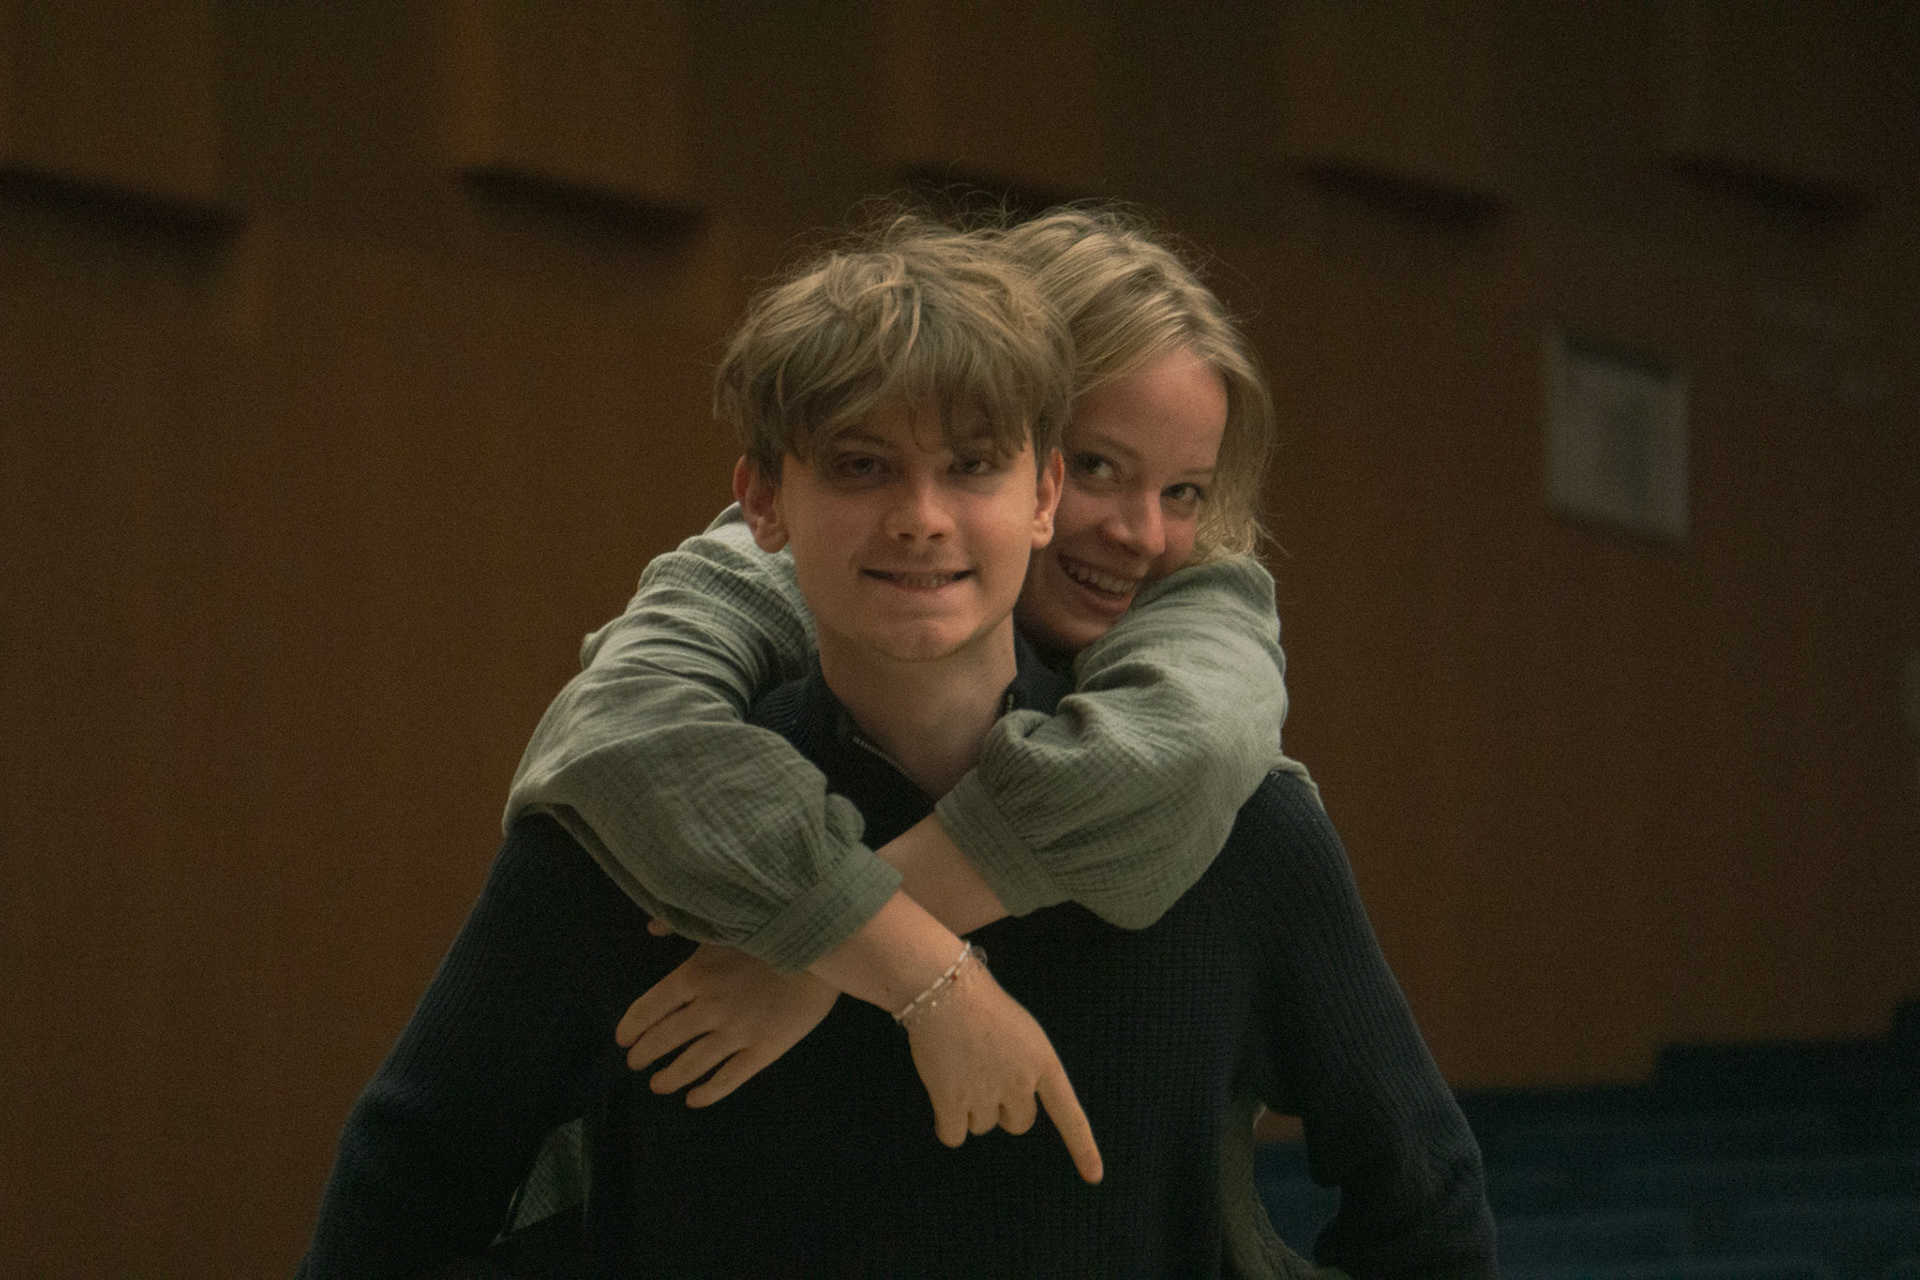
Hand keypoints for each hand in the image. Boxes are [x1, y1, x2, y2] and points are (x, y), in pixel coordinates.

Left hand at [616, 943, 838, 1106]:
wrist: (825, 948)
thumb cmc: (770, 931)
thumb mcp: (723, 922)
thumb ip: (682, 926)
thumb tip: (650, 926)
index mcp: (694, 976)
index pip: (649, 1009)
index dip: (632, 1027)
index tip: (623, 1040)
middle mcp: (708, 1010)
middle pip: (665, 1039)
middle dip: (645, 1054)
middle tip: (635, 1063)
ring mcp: (736, 1033)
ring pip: (692, 1064)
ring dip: (670, 1077)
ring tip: (659, 1084)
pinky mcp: (763, 1051)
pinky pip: (728, 1078)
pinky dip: (707, 1092)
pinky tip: (694, 1099)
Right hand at [903, 956, 1102, 1183]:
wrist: (944, 989)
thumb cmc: (982, 1004)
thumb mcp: (1023, 1033)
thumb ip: (1025, 1068)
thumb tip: (1010, 1104)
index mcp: (1043, 1062)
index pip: (1069, 1114)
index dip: (1083, 1148)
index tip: (1094, 1177)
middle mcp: (1019, 1082)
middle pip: (1019, 1123)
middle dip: (1004, 1109)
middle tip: (985, 1076)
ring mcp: (986, 1093)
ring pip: (983, 1126)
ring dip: (971, 1108)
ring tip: (960, 1069)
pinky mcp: (951, 1101)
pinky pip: (954, 1136)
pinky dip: (948, 1126)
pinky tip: (942, 1098)